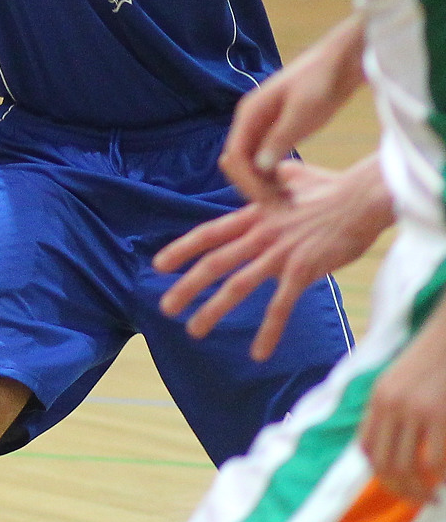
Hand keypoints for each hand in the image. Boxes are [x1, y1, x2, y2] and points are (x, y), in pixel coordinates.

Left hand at [156, 156, 392, 359]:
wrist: (363, 197)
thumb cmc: (333, 189)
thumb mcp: (294, 177)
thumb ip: (276, 178)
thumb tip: (277, 167)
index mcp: (254, 215)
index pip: (209, 233)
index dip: (182, 249)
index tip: (158, 265)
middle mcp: (260, 235)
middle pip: (214, 262)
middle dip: (187, 287)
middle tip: (165, 307)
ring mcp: (280, 253)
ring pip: (237, 285)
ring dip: (213, 310)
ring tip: (194, 331)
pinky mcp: (303, 270)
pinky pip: (280, 306)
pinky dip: (268, 331)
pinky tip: (258, 353)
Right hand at [220, 17, 368, 204]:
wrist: (341, 62)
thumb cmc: (322, 83)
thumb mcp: (303, 112)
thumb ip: (280, 138)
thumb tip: (258, 168)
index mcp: (249, 115)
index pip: (235, 157)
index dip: (249, 183)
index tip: (272, 203)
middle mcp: (249, 121)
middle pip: (238, 163)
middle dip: (254, 187)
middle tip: (282, 208)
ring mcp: (262, 126)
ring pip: (250, 163)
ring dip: (263, 184)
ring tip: (289, 201)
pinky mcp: (277, 129)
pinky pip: (264, 158)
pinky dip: (272, 175)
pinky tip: (291, 186)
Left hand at [360, 320, 445, 502]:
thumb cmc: (430, 359)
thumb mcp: (399, 381)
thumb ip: (391, 409)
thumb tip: (391, 443)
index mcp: (377, 399)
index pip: (366, 448)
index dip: (380, 473)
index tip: (398, 485)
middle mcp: (390, 406)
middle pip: (384, 464)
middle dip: (400, 490)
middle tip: (419, 500)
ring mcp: (415, 411)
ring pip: (407, 467)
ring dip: (419, 490)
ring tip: (431, 496)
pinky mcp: (440, 415)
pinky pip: (435, 460)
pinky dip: (440, 476)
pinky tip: (445, 481)